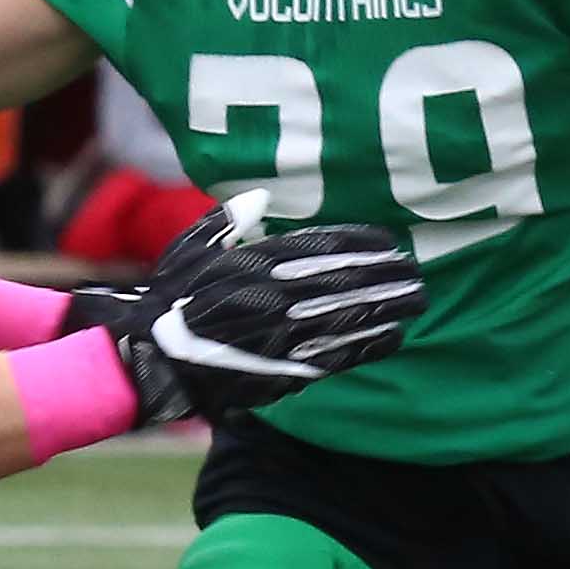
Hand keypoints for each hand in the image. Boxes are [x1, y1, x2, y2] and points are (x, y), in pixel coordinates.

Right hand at [107, 215, 427, 417]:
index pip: (319, 247)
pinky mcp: (282, 370)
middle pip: (343, 281)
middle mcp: (273, 296)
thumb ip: (226, 222)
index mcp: (253, 263)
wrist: (151, 359)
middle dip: (385, 276)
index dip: (359, 243)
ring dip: (386, 308)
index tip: (389, 240)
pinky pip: (335, 357)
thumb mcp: (189, 250)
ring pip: (347, 317)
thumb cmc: (168, 300)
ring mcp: (281, 336)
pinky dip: (368, 347)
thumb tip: (260, 198)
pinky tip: (395, 337)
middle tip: (417, 271)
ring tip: (418, 299)